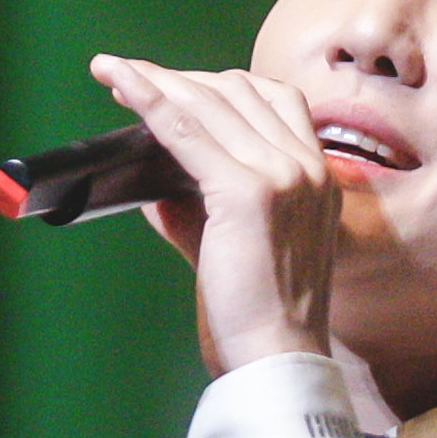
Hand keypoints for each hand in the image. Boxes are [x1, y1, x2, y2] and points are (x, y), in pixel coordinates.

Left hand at [89, 54, 339, 374]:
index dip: (219, 85)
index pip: (274, 103)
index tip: (174, 85)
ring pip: (212, 102)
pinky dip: (149, 98)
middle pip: (242, 91)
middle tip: (132, 78)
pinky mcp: (248, 191)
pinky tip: (122, 82)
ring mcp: (283, 175)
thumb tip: (157, 186)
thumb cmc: (258, 321)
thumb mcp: (234, 250)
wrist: (278, 361)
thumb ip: (201, 212)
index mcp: (319, 180)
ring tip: (117, 76)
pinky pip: (186, 128)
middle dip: (184, 78)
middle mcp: (309, 169)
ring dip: (159, 82)